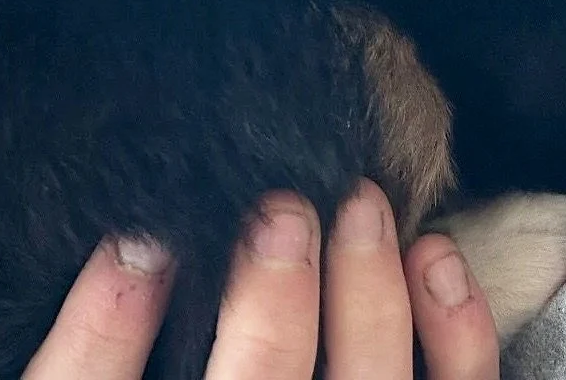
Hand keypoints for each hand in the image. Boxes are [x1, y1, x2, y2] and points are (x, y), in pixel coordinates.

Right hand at [21, 179, 498, 379]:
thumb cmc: (222, 369)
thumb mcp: (118, 373)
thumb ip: (107, 338)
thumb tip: (131, 240)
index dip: (108, 324)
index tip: (138, 235)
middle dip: (273, 303)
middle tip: (280, 210)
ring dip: (369, 294)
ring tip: (361, 202)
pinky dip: (458, 332)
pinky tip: (434, 257)